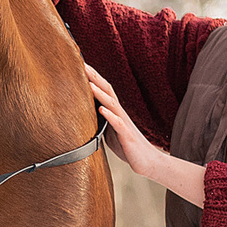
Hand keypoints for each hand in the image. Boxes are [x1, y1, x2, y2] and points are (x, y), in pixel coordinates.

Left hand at [86, 66, 206, 206]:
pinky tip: (101, 109)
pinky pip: (118, 124)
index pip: (103, 90)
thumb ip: (99, 121)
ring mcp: (125, 124)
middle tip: (81, 64)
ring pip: (112, 104)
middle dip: (94, 77)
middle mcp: (120, 114)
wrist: (147, 162)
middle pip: (107, 90)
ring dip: (100, 93)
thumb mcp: (109, 132)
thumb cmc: (127, 147)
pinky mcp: (127, 136)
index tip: (79, 64)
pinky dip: (109, 115)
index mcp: (115, 112)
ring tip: (89, 83)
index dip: (92, 77)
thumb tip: (83, 115)